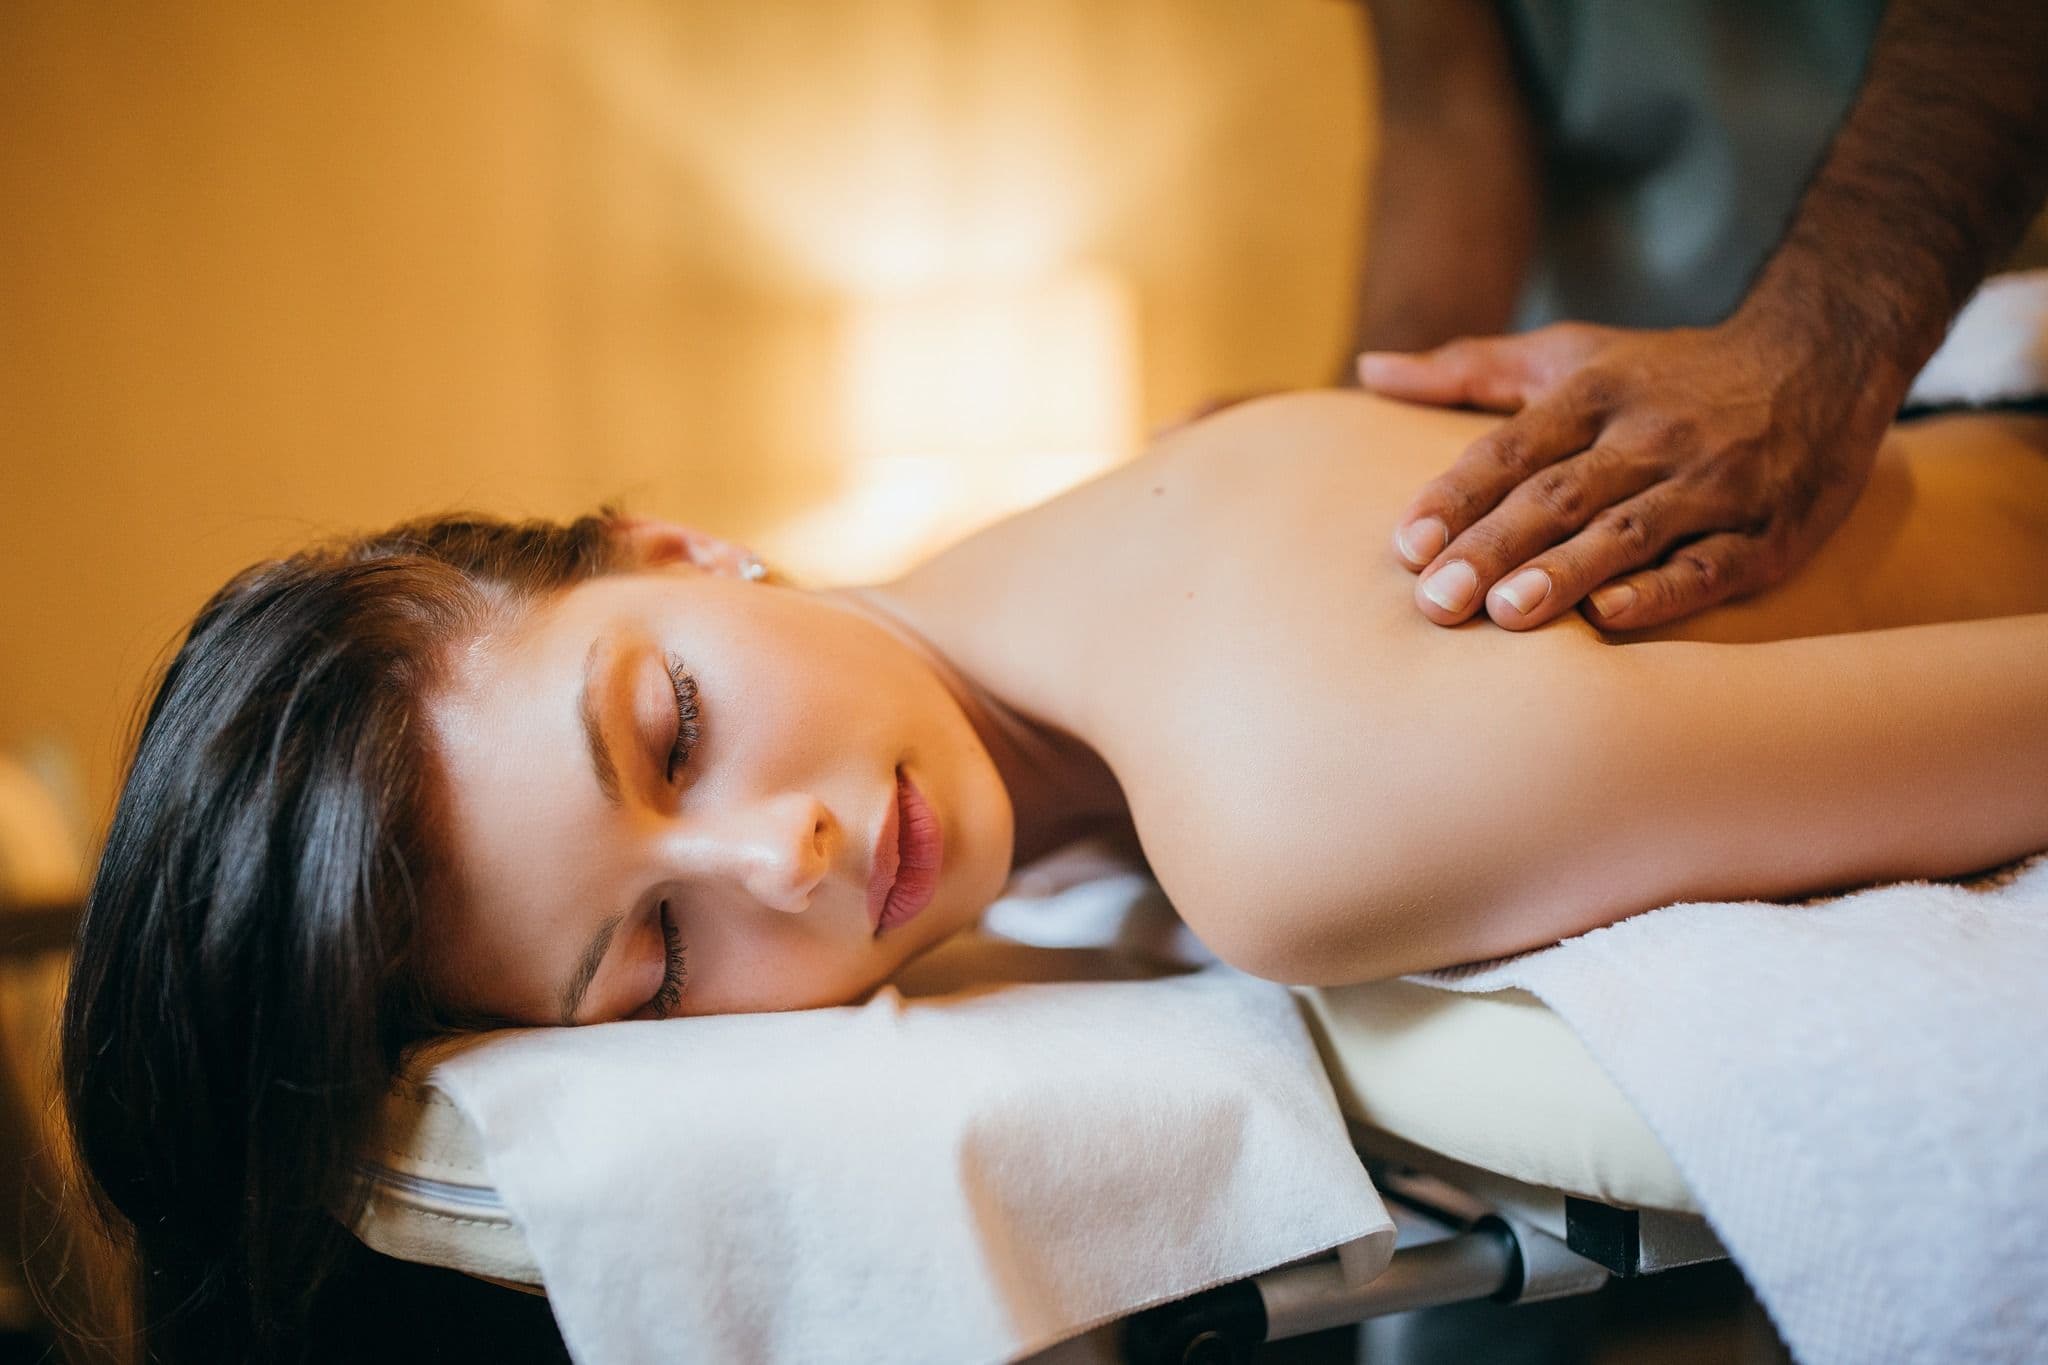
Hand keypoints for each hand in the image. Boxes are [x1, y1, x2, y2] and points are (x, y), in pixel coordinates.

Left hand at [1357, 320, 1895, 630]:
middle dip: (1494, 547)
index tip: (1406, 544)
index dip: (1458, 495)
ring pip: (1628, 531)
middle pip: (1560, 495)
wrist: (1822, 353)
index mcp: (1596, 392)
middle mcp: (1652, 434)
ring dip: (1565, 572)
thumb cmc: (1665, 371)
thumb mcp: (1569, 352)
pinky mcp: (1768, 531)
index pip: (1513, 448)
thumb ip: (1467, 368)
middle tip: (1434, 601)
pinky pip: (1709, 565)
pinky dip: (1661, 591)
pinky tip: (1607, 617)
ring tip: (1505, 613)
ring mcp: (1713, 483)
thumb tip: (1369, 369)